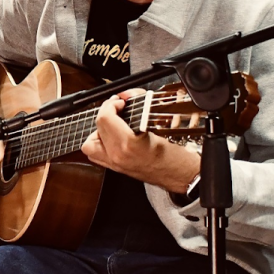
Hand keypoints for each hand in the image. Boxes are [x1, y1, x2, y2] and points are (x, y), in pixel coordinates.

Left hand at [81, 91, 199, 192]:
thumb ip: (140, 107)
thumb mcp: (162, 125)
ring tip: (113, 124)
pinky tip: (114, 136)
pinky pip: (97, 154)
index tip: (120, 101)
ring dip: (98, 130)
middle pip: (97, 127)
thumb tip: (125, 96)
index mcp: (128, 145)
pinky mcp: (117, 169)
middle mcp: (117, 156)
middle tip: (118, 108)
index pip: (104, 118)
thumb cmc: (178, 155)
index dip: (111, 104)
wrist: (184, 177)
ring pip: (89, 144)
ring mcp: (115, 165)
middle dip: (106, 113)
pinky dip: (101, 143)